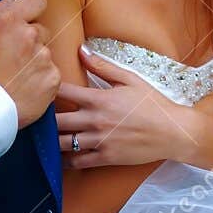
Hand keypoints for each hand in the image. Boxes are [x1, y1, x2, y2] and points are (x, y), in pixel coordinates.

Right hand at [0, 0, 59, 129]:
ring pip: (45, 53)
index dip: (31, 13)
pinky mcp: (53, 78)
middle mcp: (30, 34)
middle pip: (41, 30)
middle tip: (12, 59)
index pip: (38, 1)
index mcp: (9, 19)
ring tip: (16, 77)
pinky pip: (51, 73)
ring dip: (35, 62)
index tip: (23, 25)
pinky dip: (41, 80)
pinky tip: (25, 88)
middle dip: (31, 41)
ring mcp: (43, 57)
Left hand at [55, 46, 198, 168]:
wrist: (173, 132)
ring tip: (45, 137)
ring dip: (52, 140)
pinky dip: (66, 160)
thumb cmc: (154, 104)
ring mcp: (100, 141)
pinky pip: (78, 162)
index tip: (42, 90)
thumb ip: (103, 66)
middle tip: (38, 117)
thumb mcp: (130, 79)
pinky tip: (61, 156)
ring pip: (63, 143)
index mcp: (99, 99)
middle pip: (57, 121)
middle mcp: (95, 120)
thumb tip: (82, 51)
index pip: (63, 92)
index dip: (48, 90)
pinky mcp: (106, 157)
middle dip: (45, 119)